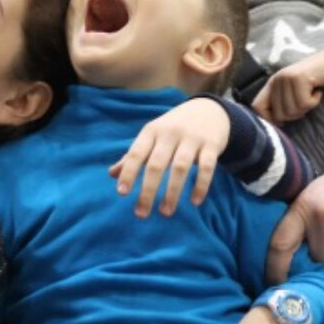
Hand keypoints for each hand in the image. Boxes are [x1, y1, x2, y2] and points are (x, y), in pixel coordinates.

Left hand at [110, 97, 228, 216]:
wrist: (208, 109)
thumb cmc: (173, 128)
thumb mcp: (152, 136)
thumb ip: (134, 155)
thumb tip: (112, 174)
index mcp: (151, 131)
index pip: (136, 153)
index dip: (128, 173)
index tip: (122, 193)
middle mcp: (170, 133)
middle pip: (156, 164)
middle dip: (147, 190)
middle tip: (141, 214)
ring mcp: (191, 138)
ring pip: (180, 167)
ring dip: (172, 192)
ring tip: (165, 212)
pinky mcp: (211, 145)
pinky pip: (206, 167)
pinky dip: (201, 185)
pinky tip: (195, 202)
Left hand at [252, 46, 323, 123]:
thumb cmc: (314, 81)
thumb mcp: (293, 91)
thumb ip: (282, 103)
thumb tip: (276, 122)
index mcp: (272, 83)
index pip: (257, 106)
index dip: (268, 119)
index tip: (283, 122)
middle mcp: (276, 79)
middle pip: (278, 114)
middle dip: (294, 115)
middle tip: (305, 104)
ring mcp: (286, 78)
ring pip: (292, 110)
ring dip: (306, 108)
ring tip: (311, 96)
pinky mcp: (299, 78)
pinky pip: (305, 103)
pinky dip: (314, 102)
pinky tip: (318, 93)